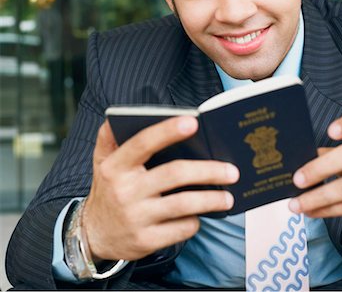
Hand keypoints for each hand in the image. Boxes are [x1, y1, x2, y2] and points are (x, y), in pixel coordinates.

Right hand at [83, 117, 239, 260]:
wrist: (94, 235)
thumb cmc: (108, 190)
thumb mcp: (102, 162)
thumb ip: (109, 137)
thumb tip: (118, 115)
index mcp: (116, 166)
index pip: (143, 143)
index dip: (168, 131)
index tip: (193, 122)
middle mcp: (125, 191)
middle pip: (174, 174)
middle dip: (208, 171)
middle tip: (232, 170)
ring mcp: (136, 218)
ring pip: (183, 204)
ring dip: (211, 200)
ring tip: (229, 197)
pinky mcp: (145, 241)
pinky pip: (180, 229)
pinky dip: (196, 221)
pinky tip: (202, 215)